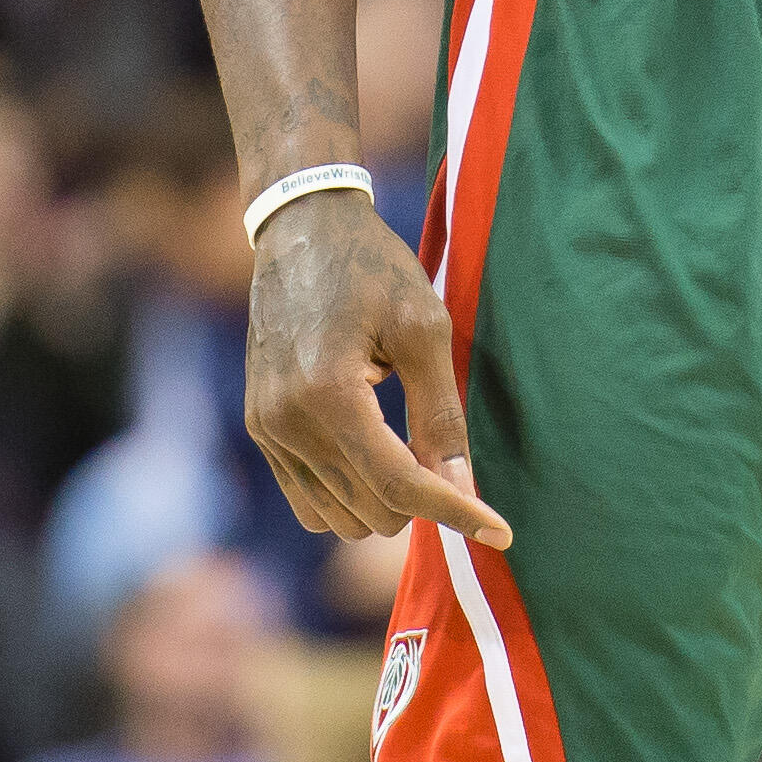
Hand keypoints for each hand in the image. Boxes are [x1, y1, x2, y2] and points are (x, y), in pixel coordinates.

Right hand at [241, 190, 508, 548]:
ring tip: (402, 442)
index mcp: (328, 394)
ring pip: (340, 520)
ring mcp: (266, 429)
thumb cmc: (372, 269)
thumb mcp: (424, 329)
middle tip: (444, 452)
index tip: (502, 532)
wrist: (301, 229)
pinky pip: (308, 504)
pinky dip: (348, 499)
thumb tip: (461, 488)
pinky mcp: (259, 428)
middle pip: (373, 510)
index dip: (456, 512)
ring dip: (385, 502)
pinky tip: (371, 457)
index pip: (400, 485)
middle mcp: (286, 421)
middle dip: (422, 498)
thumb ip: (440, 415)